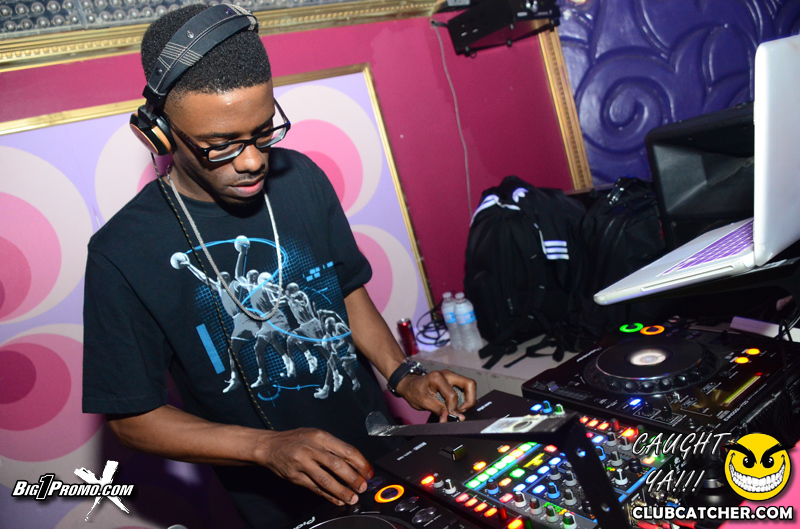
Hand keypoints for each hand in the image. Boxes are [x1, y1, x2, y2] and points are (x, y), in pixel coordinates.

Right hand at [257, 428, 373, 505]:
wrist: (269, 446)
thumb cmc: (295, 440)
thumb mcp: (315, 435)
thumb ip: (333, 447)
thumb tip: (355, 463)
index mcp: (320, 436)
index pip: (346, 450)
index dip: (361, 463)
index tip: (368, 472)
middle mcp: (312, 449)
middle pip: (338, 465)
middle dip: (353, 478)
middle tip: (362, 487)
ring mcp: (302, 463)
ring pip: (326, 480)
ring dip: (342, 491)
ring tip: (352, 498)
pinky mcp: (295, 477)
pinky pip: (315, 488)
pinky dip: (328, 496)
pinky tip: (336, 500)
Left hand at [395, 369, 476, 421]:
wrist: (409, 385)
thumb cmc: (414, 392)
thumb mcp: (423, 403)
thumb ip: (438, 410)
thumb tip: (448, 419)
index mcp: (437, 377)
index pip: (452, 395)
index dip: (453, 408)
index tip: (450, 417)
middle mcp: (448, 374)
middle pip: (469, 384)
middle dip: (469, 400)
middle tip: (462, 411)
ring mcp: (451, 376)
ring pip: (469, 386)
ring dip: (468, 399)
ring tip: (458, 409)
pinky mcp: (453, 380)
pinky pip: (465, 388)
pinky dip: (465, 398)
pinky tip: (456, 406)